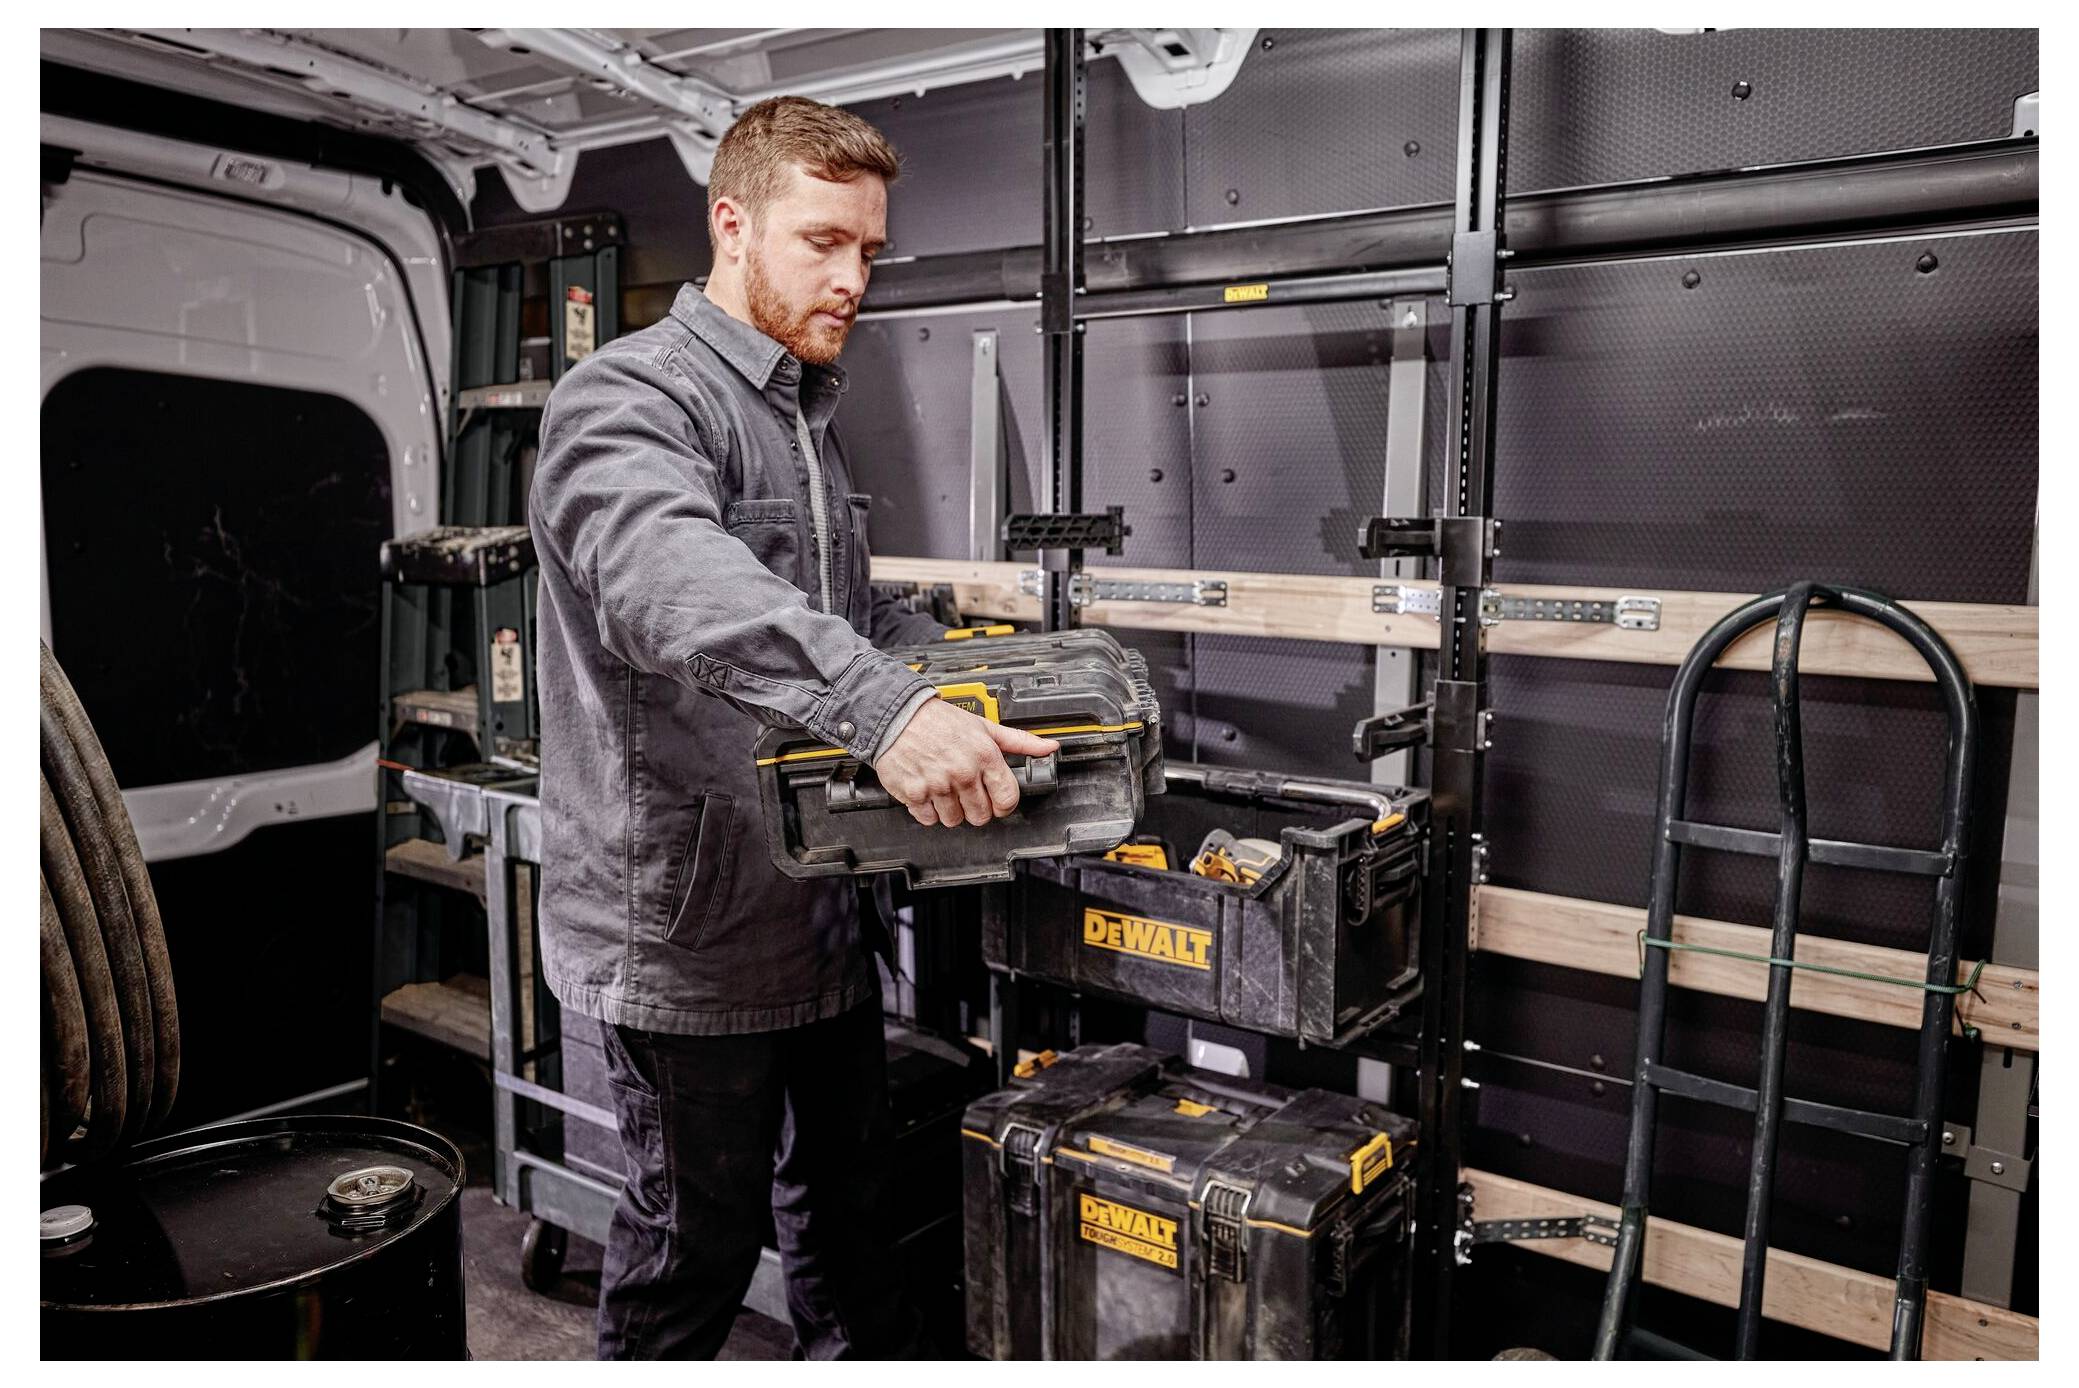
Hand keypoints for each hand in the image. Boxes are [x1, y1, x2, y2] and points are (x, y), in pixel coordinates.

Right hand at [872, 699, 1060, 827]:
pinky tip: (928, 792)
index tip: (996, 800)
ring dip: (950, 810)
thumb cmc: (939, 719)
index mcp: (984, 756)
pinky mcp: (914, 793)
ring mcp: (938, 785)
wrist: (897, 715)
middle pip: (981, 816)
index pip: (1007, 799)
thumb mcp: (983, 725)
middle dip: (976, 808)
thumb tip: (1048, 747)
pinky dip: (928, 811)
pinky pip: (928, 819)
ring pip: (954, 820)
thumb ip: (1018, 741)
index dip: (1004, 804)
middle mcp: (962, 772)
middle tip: (966, 792)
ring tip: (945, 790)